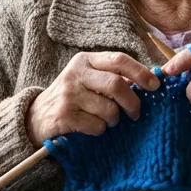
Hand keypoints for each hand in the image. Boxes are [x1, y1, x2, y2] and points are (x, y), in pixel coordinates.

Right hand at [26, 51, 160, 144]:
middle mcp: (75, 74)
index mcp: (85, 61)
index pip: (119, 60)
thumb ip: (112, 77)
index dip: (141, 73)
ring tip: (107, 121)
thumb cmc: (71, 97)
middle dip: (132, 102)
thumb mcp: (87, 79)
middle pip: (117, 85)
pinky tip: (91, 127)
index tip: (155, 86)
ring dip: (114, 120)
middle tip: (135, 113)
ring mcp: (68, 94)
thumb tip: (148, 82)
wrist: (35, 117)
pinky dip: (101, 129)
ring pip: (109, 109)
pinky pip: (97, 125)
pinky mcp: (64, 115)